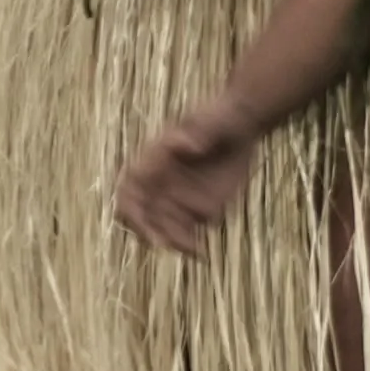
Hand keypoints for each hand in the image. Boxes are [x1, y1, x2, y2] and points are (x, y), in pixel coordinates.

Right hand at [115, 100, 264, 256]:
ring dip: (174, 242)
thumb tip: (185, 145)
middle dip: (152, 233)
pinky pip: (190, 233)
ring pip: (166, 230)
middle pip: (144, 219)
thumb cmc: (217, 117)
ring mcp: (177, 200)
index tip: (142, 222)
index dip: (130, 211)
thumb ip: (194, 133)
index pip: (127, 195)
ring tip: (192, 250)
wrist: (242, 124)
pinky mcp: (201, 209)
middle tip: (168, 243)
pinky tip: (202, 253)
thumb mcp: (205, 121)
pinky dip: (191, 245)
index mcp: (149, 164)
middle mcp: (158, 187)